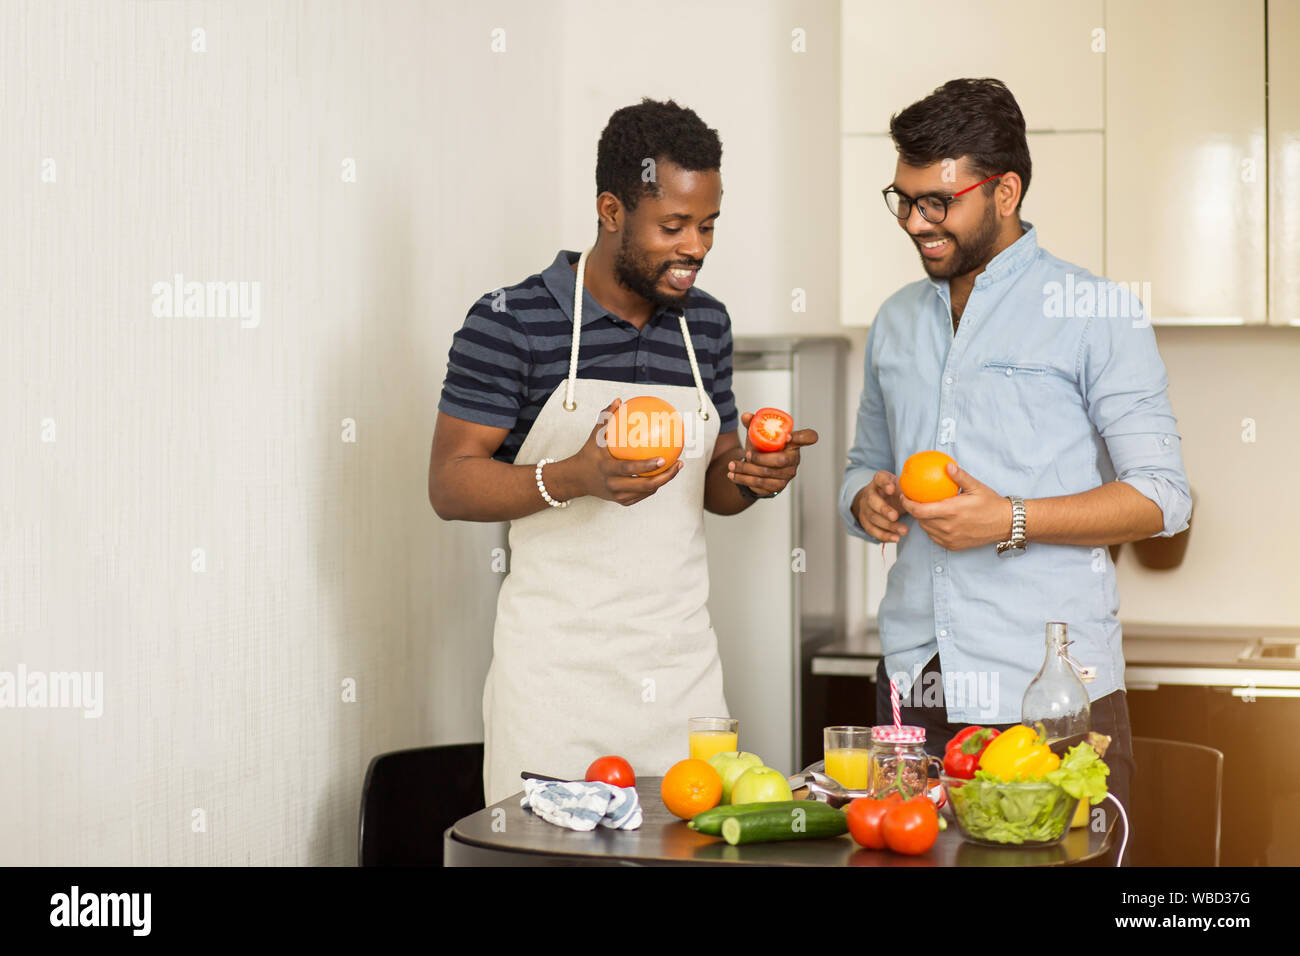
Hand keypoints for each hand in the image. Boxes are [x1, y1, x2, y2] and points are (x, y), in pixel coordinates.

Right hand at [565, 398, 681, 505]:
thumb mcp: (594, 436)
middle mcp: (613, 484)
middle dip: (664, 477)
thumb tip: (619, 401)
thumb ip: (606, 418)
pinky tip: (664, 474)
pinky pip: (642, 495)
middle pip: (644, 485)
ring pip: (646, 491)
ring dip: (663, 481)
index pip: (629, 468)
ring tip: (676, 467)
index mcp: (607, 469)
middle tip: (677, 464)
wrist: (577, 479)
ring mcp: (618, 495)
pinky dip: (654, 485)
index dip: (647, 466)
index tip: (663, 458)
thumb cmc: (589, 453)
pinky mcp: (622, 501)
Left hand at [728, 412, 818, 496]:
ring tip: (731, 465)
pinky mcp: (778, 486)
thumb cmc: (762, 447)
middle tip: (746, 455)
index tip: (788, 437)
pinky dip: (744, 479)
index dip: (802, 438)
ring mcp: (787, 474)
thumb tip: (746, 416)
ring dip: (746, 469)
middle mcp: (794, 459)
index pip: (807, 437)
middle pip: (780, 461)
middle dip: (760, 458)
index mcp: (793, 442)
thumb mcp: (757, 434)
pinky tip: (733, 476)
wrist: (756, 468)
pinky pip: (760, 484)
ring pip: (766, 473)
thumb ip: (753, 423)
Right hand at [851, 470, 907, 542]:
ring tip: (904, 530)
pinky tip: (896, 538)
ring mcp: (865, 508)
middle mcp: (869, 493)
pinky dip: (884, 535)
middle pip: (872, 501)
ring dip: (888, 525)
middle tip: (895, 516)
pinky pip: (872, 530)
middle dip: (884, 509)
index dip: (884, 484)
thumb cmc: (895, 492)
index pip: (879, 479)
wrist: (880, 500)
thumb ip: (909, 487)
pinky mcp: (866, 521)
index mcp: (879, 481)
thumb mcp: (901, 485)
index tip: (892, 489)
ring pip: (873, 517)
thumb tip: (927, 493)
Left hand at [899, 461, 1009, 550]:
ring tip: (923, 508)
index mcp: (952, 511)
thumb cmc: (991, 503)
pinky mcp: (953, 546)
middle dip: (913, 510)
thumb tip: (947, 465)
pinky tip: (934, 520)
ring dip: (922, 520)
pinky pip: (935, 537)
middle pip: (920, 520)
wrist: (1005, 524)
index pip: (920, 510)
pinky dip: (931, 529)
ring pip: (926, 529)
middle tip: (912, 500)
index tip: (904, 495)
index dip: (908, 503)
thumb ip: (960, 477)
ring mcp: (950, 538)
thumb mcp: (976, 487)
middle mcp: (949, 527)